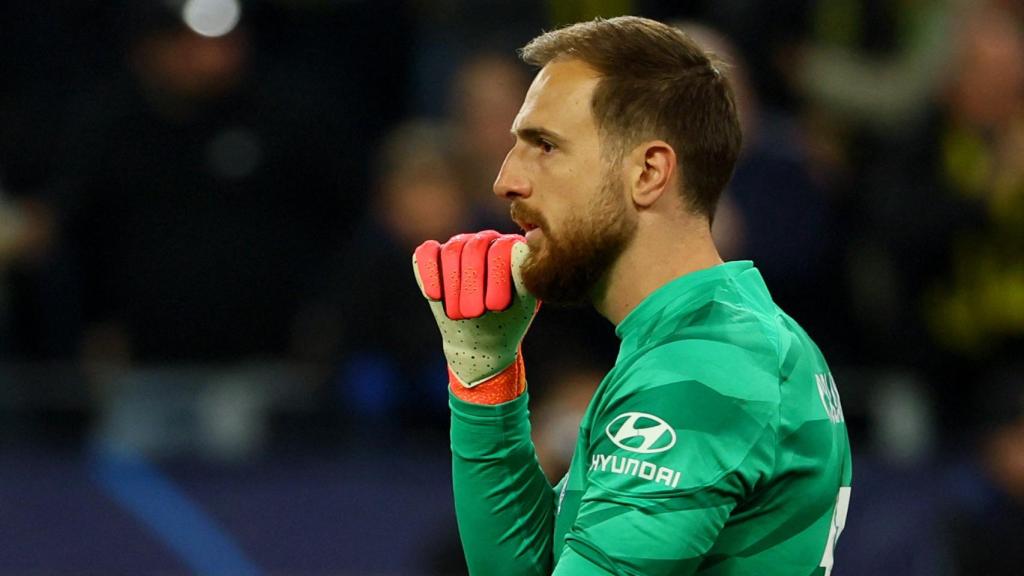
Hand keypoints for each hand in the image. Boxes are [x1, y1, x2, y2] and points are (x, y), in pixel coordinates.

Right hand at [413, 231, 538, 387]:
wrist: (482, 338)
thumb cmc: (508, 320)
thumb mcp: (522, 305)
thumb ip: (523, 278)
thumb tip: (519, 248)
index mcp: (512, 247)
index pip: (502, 248)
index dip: (496, 277)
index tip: (496, 308)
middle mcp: (486, 239)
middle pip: (474, 248)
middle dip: (472, 285)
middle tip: (474, 314)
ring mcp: (459, 244)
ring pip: (451, 251)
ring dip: (453, 287)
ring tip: (459, 314)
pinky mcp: (434, 255)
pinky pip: (426, 253)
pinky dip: (429, 274)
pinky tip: (435, 296)